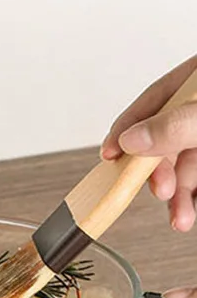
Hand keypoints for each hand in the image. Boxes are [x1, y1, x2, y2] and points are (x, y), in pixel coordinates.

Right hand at [101, 54, 196, 231]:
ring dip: (179, 194)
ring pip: (185, 161)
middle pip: (165, 139)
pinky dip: (192, 194)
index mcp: (195, 80)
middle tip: (158, 192)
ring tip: (180, 217)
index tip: (109, 156)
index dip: (125, 131)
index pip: (151, 103)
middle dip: (156, 173)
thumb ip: (175, 124)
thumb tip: (132, 140)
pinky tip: (190, 208)